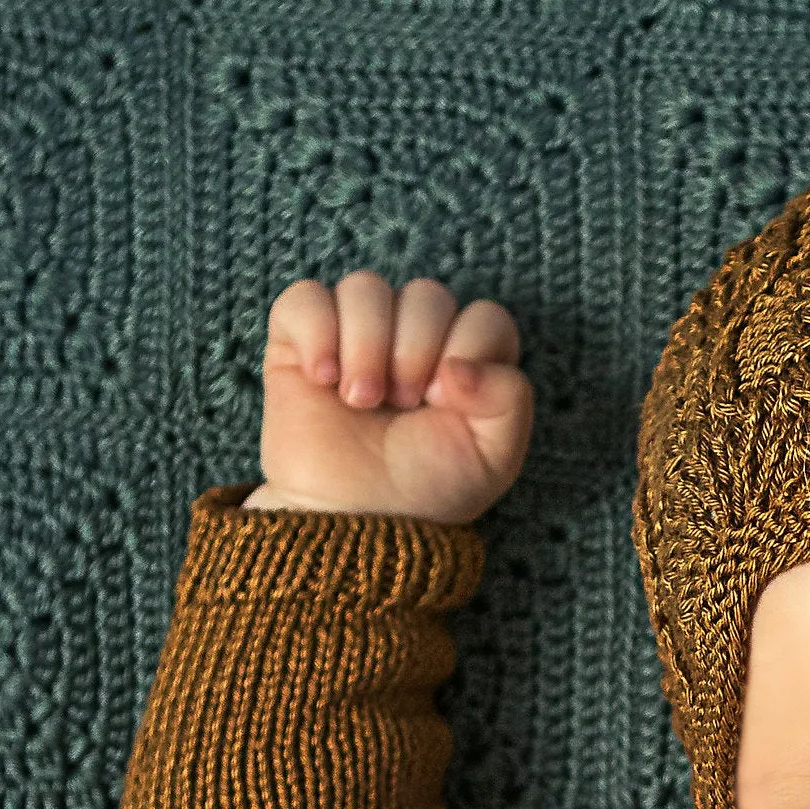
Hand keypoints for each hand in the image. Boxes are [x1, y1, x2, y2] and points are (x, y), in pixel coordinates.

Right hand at [245, 269, 534, 524]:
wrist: (353, 521)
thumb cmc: (423, 490)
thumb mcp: (494, 456)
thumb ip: (509, 397)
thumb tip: (457, 363)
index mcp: (467, 358)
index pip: (483, 315)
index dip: (468, 352)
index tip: (443, 404)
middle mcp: (413, 338)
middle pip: (426, 295)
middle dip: (415, 351)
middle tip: (401, 405)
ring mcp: (356, 335)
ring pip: (365, 287)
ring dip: (366, 344)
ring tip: (360, 400)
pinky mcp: (301, 341)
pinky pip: (305, 298)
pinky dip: (316, 332)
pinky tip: (322, 379)